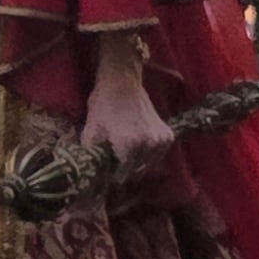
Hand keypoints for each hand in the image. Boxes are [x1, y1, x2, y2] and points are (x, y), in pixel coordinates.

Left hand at [83, 47, 175, 177]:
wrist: (122, 81)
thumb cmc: (103, 105)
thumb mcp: (90, 131)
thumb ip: (92, 157)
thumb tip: (91, 177)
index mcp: (130, 145)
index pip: (121, 176)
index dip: (111, 176)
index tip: (105, 173)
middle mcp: (150, 144)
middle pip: (135, 172)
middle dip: (123, 170)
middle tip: (113, 161)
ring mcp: (161, 140)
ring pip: (147, 165)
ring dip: (136, 164)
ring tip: (124, 152)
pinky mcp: (168, 136)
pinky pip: (157, 156)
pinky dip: (148, 155)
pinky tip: (137, 146)